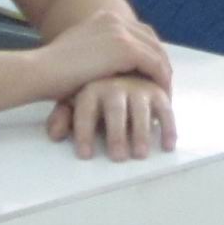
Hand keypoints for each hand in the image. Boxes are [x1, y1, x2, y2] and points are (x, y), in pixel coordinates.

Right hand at [32, 9, 173, 104]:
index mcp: (104, 18)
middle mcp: (115, 19)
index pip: (138, 32)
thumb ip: (97, 55)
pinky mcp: (126, 49)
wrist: (40, 71)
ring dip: (163, 73)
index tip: (151, 73)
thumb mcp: (79, 56)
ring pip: (157, 52)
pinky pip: (155, 65)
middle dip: (159, 62)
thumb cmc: (53, 72)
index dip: (148, 53)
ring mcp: (121, 32)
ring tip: (165, 94)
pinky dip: (161, 81)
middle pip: (151, 39)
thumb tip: (108, 70)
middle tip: (163, 84)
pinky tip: (161, 97)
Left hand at [43, 72, 177, 160]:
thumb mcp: (74, 101)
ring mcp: (138, 87)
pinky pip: (165, 109)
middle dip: (117, 134)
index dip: (84, 132)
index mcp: (92, 87)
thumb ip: (64, 117)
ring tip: (140, 155)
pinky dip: (168, 127)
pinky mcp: (157, 92)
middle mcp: (116, 85)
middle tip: (118, 157)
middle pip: (115, 110)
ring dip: (142, 132)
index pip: (86, 110)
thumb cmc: (94, 92)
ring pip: (141, 110)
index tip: (85, 155)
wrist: (119, 66)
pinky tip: (167, 146)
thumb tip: (55, 134)